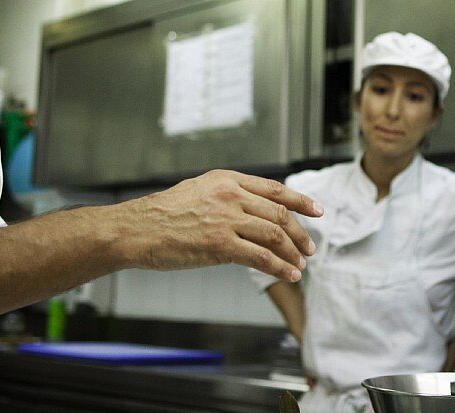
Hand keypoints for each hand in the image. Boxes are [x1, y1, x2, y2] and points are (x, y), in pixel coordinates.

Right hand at [118, 170, 322, 281]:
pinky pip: (260, 256)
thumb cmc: (163, 213)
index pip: (274, 189)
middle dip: (300, 233)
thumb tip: (251, 209)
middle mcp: (230, 195)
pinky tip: (288, 274)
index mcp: (227, 179)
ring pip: (274, 234)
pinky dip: (279, 267)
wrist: (137, 229)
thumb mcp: (199, 189)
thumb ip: (226, 195)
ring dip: (293, 252)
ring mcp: (226, 219)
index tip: (317, 210)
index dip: (300, 201)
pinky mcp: (220, 244)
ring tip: (300, 265)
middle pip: (279, 214)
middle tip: (310, 247)